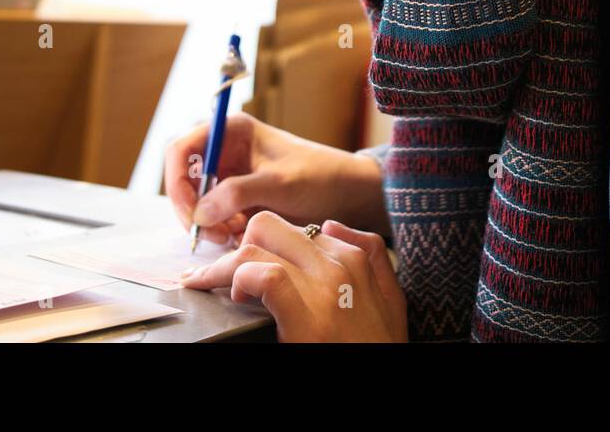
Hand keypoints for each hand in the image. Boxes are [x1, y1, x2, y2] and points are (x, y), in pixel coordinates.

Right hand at [163, 113, 388, 246]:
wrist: (349, 195)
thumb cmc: (321, 177)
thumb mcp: (280, 184)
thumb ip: (238, 194)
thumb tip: (200, 211)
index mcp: (233, 131)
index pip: (181, 150)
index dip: (176, 181)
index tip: (190, 212)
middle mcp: (227, 151)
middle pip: (185, 181)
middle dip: (194, 210)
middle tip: (213, 235)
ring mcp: (232, 176)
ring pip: (198, 203)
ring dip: (209, 224)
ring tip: (234, 236)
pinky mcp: (239, 199)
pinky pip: (215, 217)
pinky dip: (222, 230)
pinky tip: (242, 235)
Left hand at [179, 212, 406, 341]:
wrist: (383, 385)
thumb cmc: (378, 345)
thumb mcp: (392, 298)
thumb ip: (373, 254)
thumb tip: (333, 225)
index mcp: (354, 258)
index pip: (293, 228)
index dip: (265, 246)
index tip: (250, 265)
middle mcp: (337, 265)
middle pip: (267, 227)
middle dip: (240, 248)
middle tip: (230, 276)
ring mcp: (323, 288)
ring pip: (255, 247)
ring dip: (224, 267)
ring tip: (217, 288)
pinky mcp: (306, 317)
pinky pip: (264, 276)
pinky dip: (241, 280)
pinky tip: (238, 297)